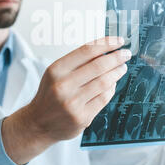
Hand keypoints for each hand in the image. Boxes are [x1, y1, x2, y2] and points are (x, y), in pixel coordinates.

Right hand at [2, 36, 130, 163]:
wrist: (38, 123)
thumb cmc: (51, 93)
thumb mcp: (56, 73)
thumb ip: (77, 62)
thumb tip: (105, 50)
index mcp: (56, 70)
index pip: (86, 50)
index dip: (106, 44)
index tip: (119, 40)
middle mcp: (63, 85)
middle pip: (98, 66)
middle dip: (116, 58)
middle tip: (126, 54)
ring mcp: (73, 103)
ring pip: (104, 82)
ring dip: (117, 72)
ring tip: (122, 67)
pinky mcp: (82, 117)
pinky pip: (103, 98)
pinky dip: (111, 89)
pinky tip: (112, 84)